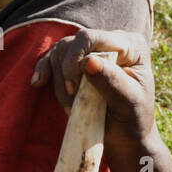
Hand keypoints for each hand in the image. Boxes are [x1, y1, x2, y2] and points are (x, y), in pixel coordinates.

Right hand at [29, 26, 155, 151]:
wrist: (125, 134)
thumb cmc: (133, 118)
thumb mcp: (129, 103)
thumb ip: (112, 81)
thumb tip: (89, 61)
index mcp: (130, 46)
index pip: (92, 37)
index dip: (74, 59)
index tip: (72, 88)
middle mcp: (111, 42)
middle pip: (72, 43)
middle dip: (65, 73)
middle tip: (73, 99)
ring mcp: (92, 50)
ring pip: (60, 52)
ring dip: (58, 80)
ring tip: (69, 106)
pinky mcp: (76, 62)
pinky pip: (52, 58)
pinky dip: (44, 70)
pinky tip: (38, 83)